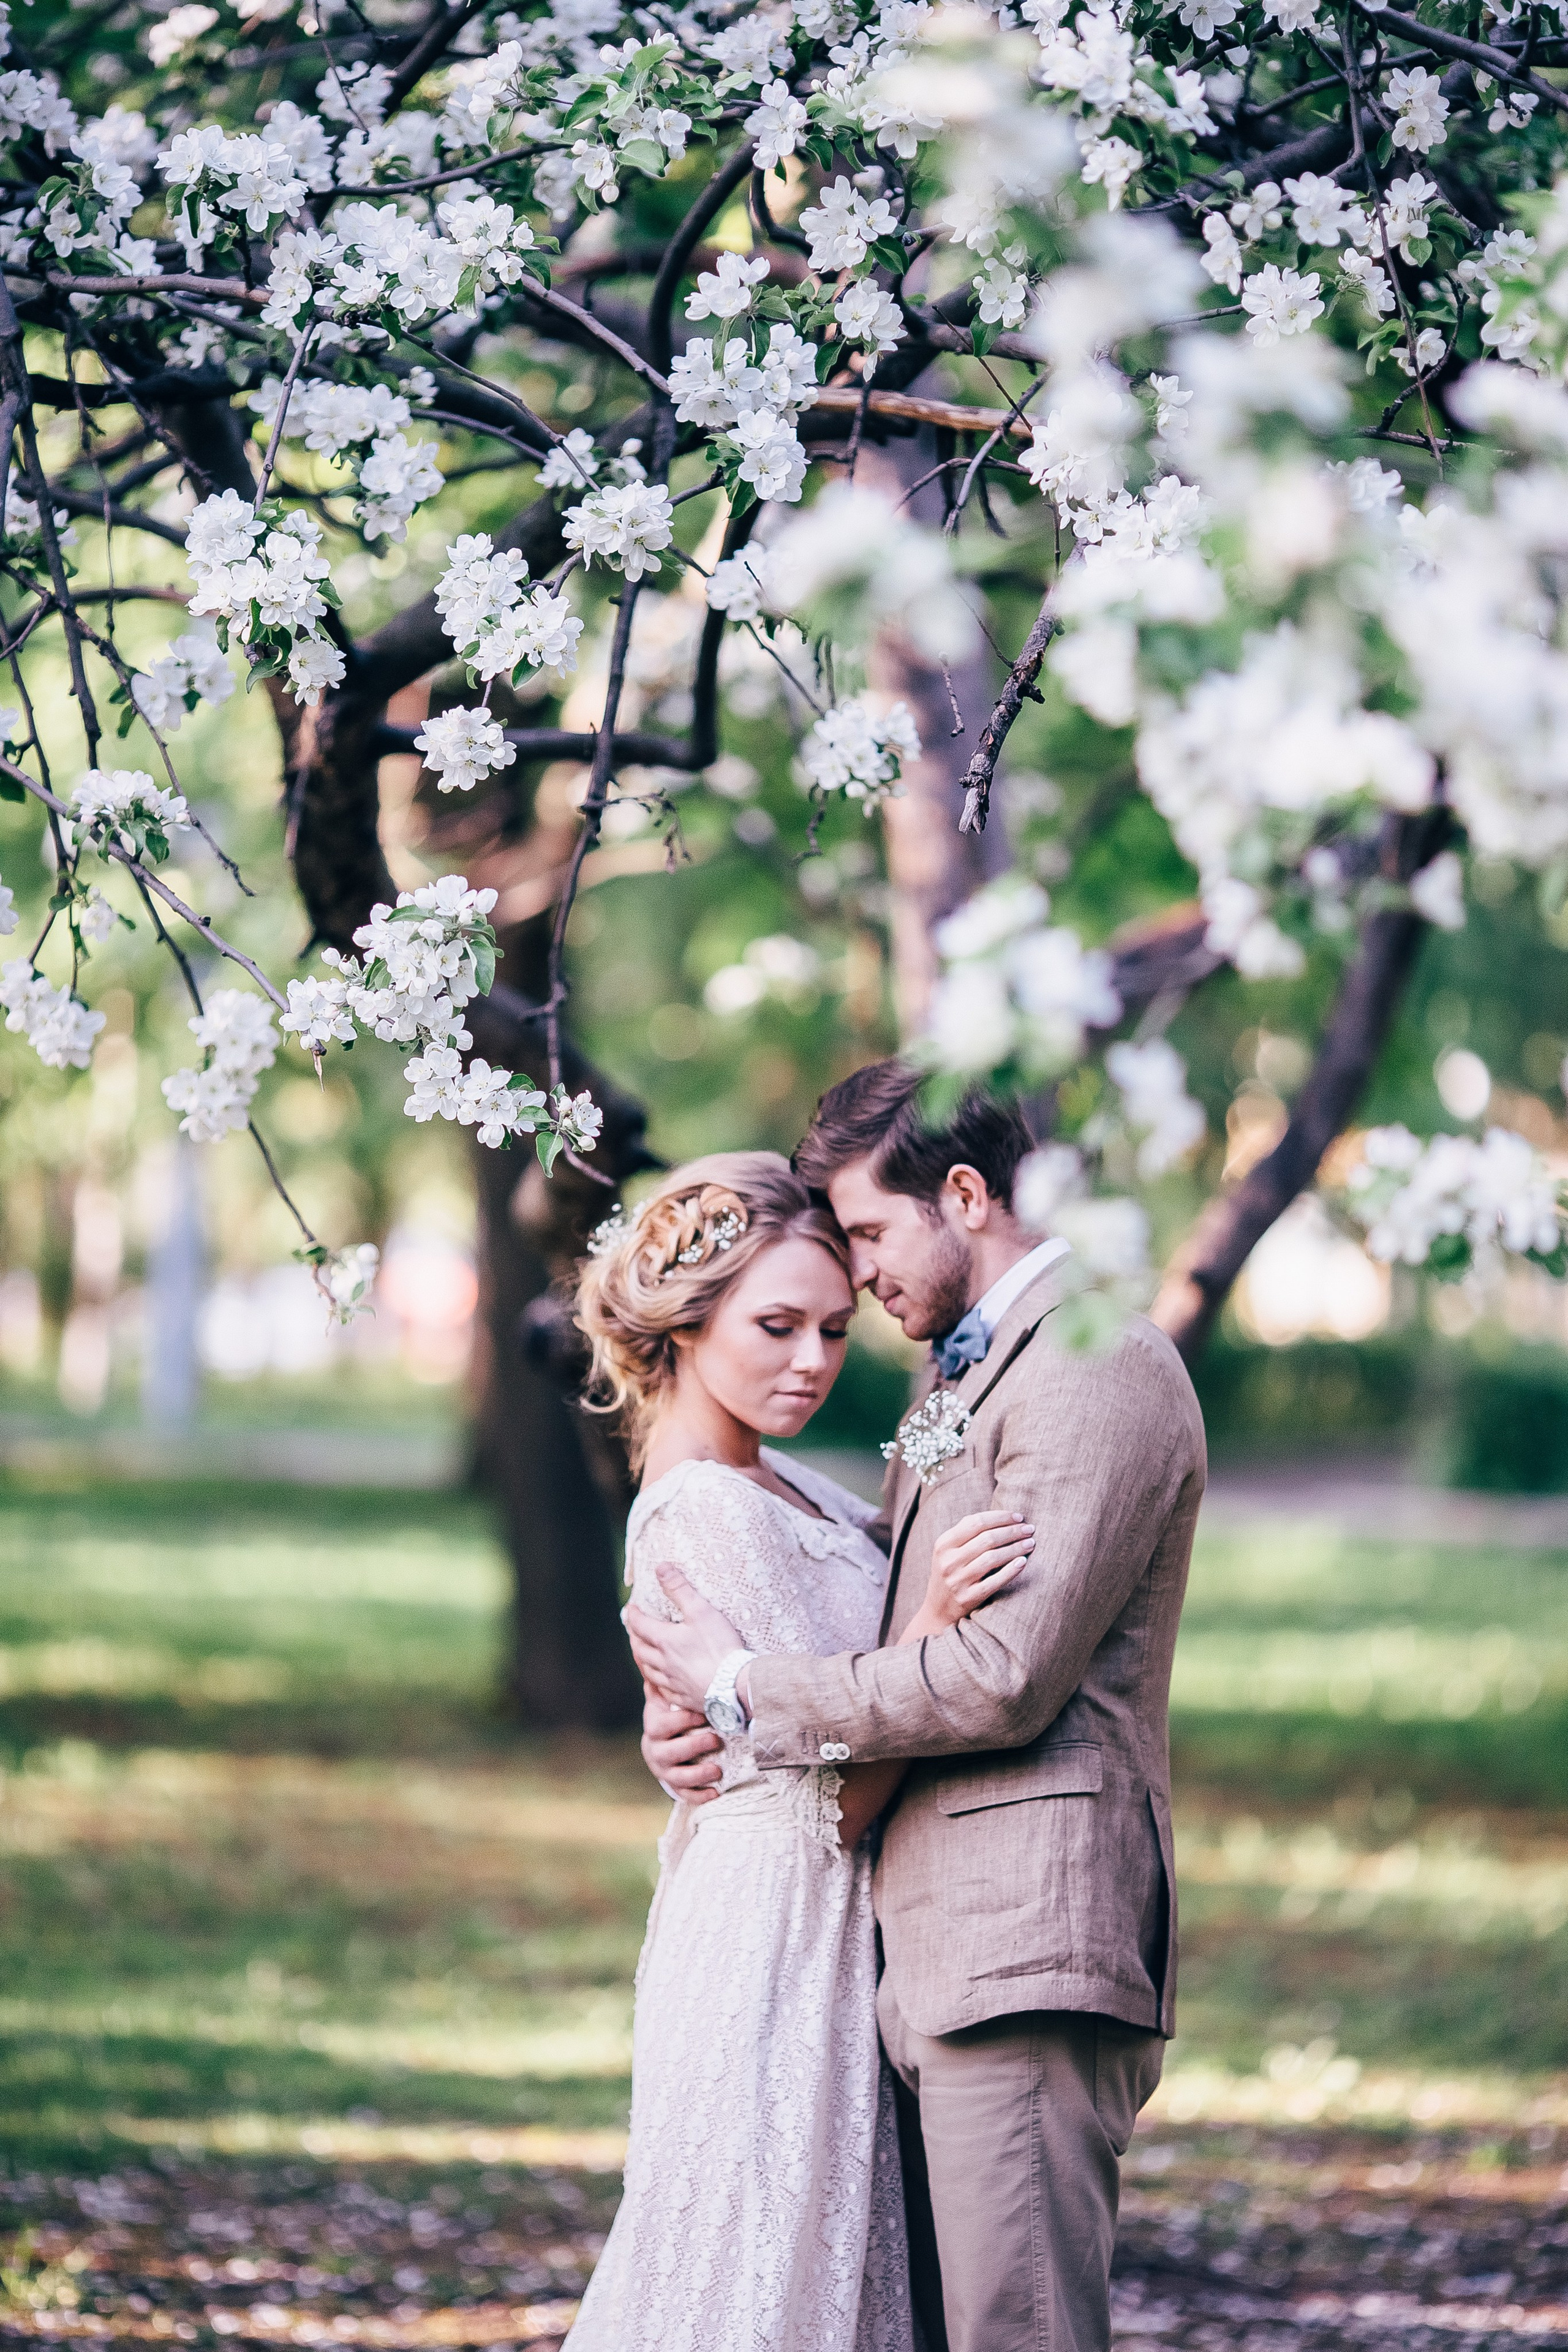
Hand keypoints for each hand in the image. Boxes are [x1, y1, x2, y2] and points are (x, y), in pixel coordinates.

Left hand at [625, 1564, 743, 1709]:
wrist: (735, 1685)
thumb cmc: (719, 1646)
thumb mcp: (701, 1610)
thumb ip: (680, 1588)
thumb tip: (660, 1567)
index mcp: (665, 1641)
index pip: (640, 1625)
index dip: (633, 1615)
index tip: (631, 1608)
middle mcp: (664, 1663)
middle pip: (640, 1650)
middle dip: (635, 1638)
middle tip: (635, 1631)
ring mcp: (673, 1683)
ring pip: (649, 1672)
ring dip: (643, 1661)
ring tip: (644, 1655)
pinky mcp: (684, 1698)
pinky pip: (664, 1691)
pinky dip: (658, 1683)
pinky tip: (662, 1683)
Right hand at [641, 1685, 722, 1804]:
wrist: (674, 1735)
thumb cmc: (678, 1707)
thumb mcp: (671, 1692)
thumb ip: (667, 1675)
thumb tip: (652, 1642)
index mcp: (654, 1724)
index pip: (659, 1724)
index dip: (680, 1721)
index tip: (702, 1715)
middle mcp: (655, 1748)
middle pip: (667, 1752)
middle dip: (692, 1746)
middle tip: (716, 1739)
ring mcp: (663, 1769)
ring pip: (675, 1776)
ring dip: (697, 1773)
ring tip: (718, 1770)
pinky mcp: (674, 1785)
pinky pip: (684, 1794)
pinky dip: (699, 1795)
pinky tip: (716, 1792)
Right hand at [923, 1509, 1034, 1633]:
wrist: (938, 1609)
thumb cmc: (951, 1572)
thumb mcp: (949, 1550)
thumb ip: (967, 1531)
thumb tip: (1001, 1516)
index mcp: (943, 1544)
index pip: (976, 1522)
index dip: (1001, 1517)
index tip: (1019, 1517)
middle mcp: (949, 1561)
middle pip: (987, 1539)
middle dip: (1013, 1531)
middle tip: (1030, 1529)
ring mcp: (957, 1581)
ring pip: (992, 1558)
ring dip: (1016, 1548)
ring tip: (1031, 1543)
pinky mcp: (967, 1598)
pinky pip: (994, 1582)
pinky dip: (1011, 1571)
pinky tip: (1023, 1562)